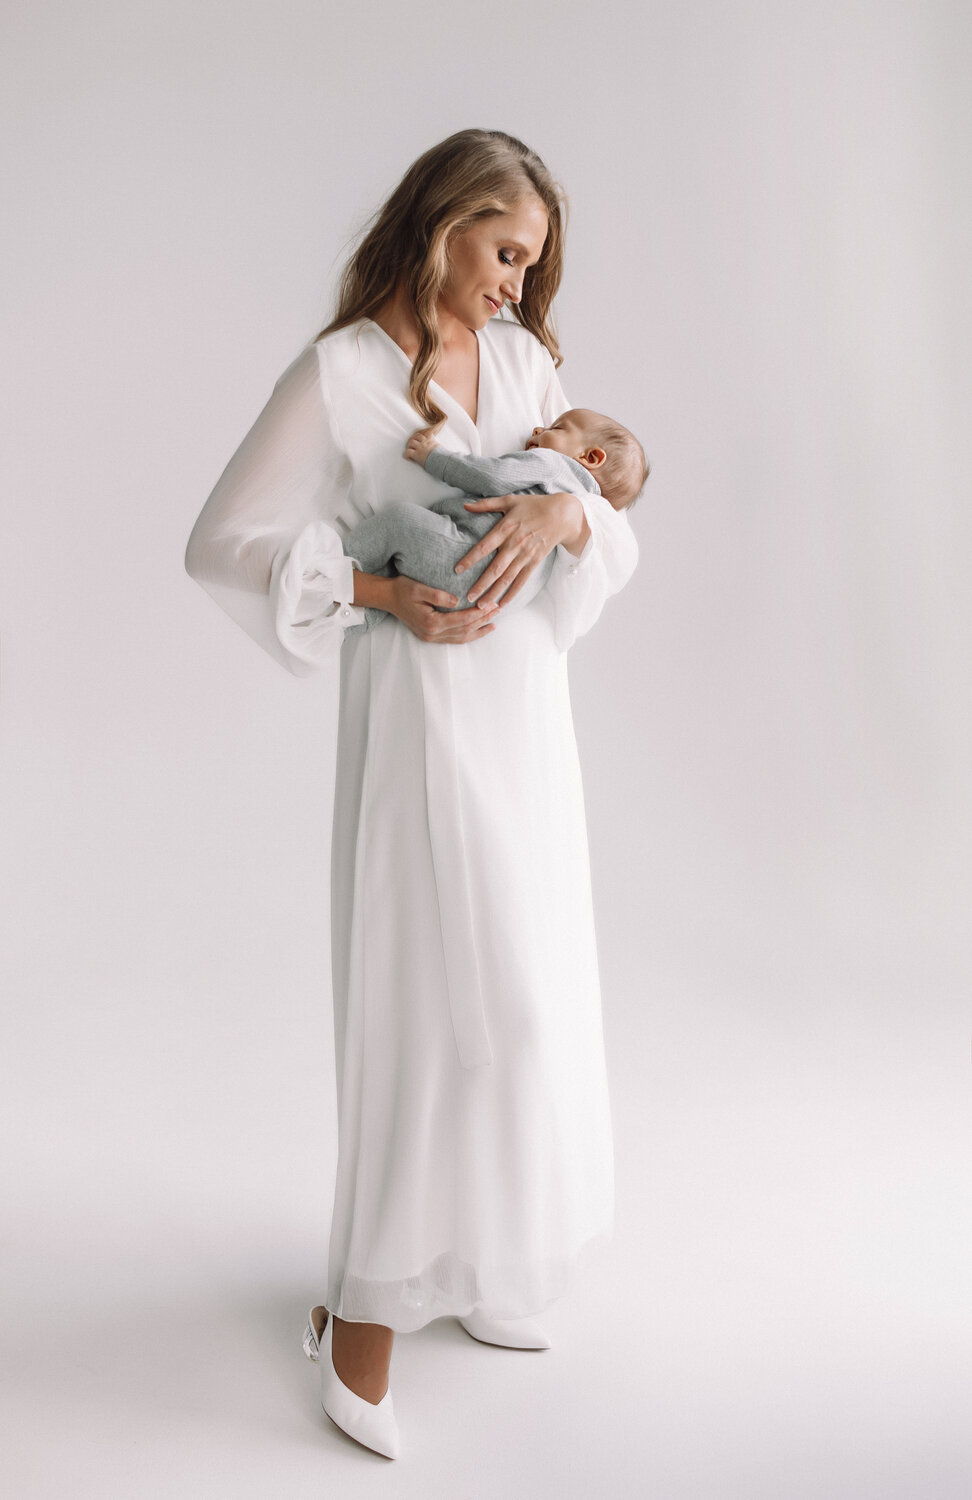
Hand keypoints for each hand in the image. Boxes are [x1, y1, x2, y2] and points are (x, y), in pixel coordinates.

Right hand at [387, 574, 498, 643]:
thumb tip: (457, 600)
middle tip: (498, 610)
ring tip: (493, 623)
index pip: (462, 619)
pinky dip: (468, 635)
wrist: (387, 598)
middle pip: (465, 630)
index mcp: (431, 622)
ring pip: (461, 638)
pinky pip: (454, 639)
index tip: (491, 604)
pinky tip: (478, 630)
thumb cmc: (402, 589)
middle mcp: (432, 634)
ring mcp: (431, 637)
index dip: (479, 613)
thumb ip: (438, 595)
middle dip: (483, 620)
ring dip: (478, 631)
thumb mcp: (419, 588)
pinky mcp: (430, 636)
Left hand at [404, 422, 445, 464]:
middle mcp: (425, 443)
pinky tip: (408, 458)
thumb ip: (438, 448)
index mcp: (432, 441)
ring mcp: (420, 448)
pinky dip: (406, 455)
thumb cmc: (443, 457)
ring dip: (409, 446)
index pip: (426, 434)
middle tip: (412, 445)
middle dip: (414, 440)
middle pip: (417, 436)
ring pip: (411, 442)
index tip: (421, 440)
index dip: (422, 437)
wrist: (443, 461)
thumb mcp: (441, 449)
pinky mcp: (417, 454)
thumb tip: (441, 452)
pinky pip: (408, 452)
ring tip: (410, 450)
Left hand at [454, 491, 587, 608]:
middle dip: (481, 585)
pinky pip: (522, 581)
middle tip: (468, 597)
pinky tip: (502, 604)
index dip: (470, 559)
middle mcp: (515, 544)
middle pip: (495, 568)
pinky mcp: (534, 562)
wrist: (562, 515)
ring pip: (507, 578)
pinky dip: (512, 593)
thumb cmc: (533, 505)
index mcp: (506, 528)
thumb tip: (465, 505)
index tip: (457, 570)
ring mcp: (526, 555)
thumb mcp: (510, 500)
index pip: (484, 546)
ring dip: (494, 593)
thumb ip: (486, 504)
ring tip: (481, 606)